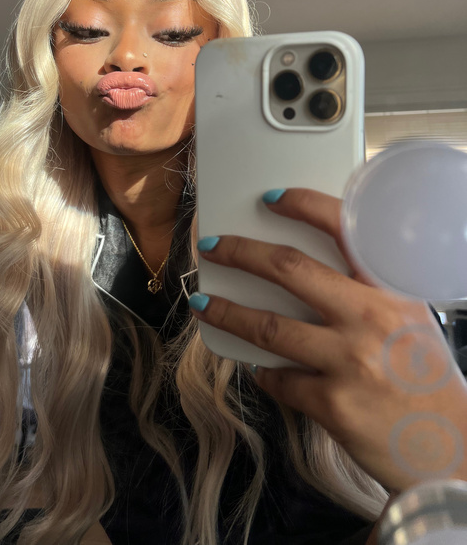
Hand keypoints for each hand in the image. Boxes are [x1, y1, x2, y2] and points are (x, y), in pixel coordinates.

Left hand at [189, 188, 466, 492]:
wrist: (455, 449)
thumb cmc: (428, 379)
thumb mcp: (410, 319)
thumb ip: (368, 292)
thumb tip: (309, 271)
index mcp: (391, 290)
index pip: (344, 229)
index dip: (303, 205)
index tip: (271, 198)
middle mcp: (369, 318)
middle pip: (289, 269)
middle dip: (241, 252)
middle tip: (213, 246)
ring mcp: (349, 362)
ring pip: (269, 326)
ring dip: (229, 312)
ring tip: (205, 304)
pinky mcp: (332, 404)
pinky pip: (280, 380)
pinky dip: (264, 373)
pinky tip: (259, 369)